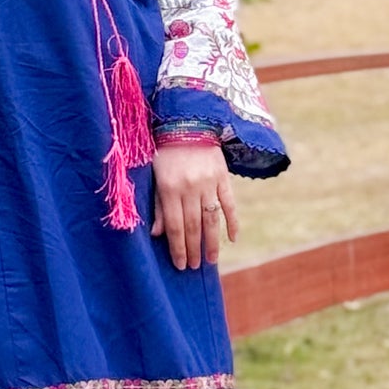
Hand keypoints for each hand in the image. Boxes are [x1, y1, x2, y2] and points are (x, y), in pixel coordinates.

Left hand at [150, 141, 236, 271]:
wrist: (188, 121)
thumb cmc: (165, 151)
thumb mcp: (155, 175)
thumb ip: (159, 205)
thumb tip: (157, 234)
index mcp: (169, 188)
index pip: (175, 226)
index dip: (178, 248)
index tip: (180, 264)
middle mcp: (190, 188)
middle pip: (192, 226)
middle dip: (193, 249)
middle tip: (194, 267)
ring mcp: (208, 183)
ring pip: (211, 219)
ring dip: (212, 242)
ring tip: (211, 260)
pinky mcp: (222, 177)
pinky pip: (229, 203)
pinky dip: (232, 221)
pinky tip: (233, 238)